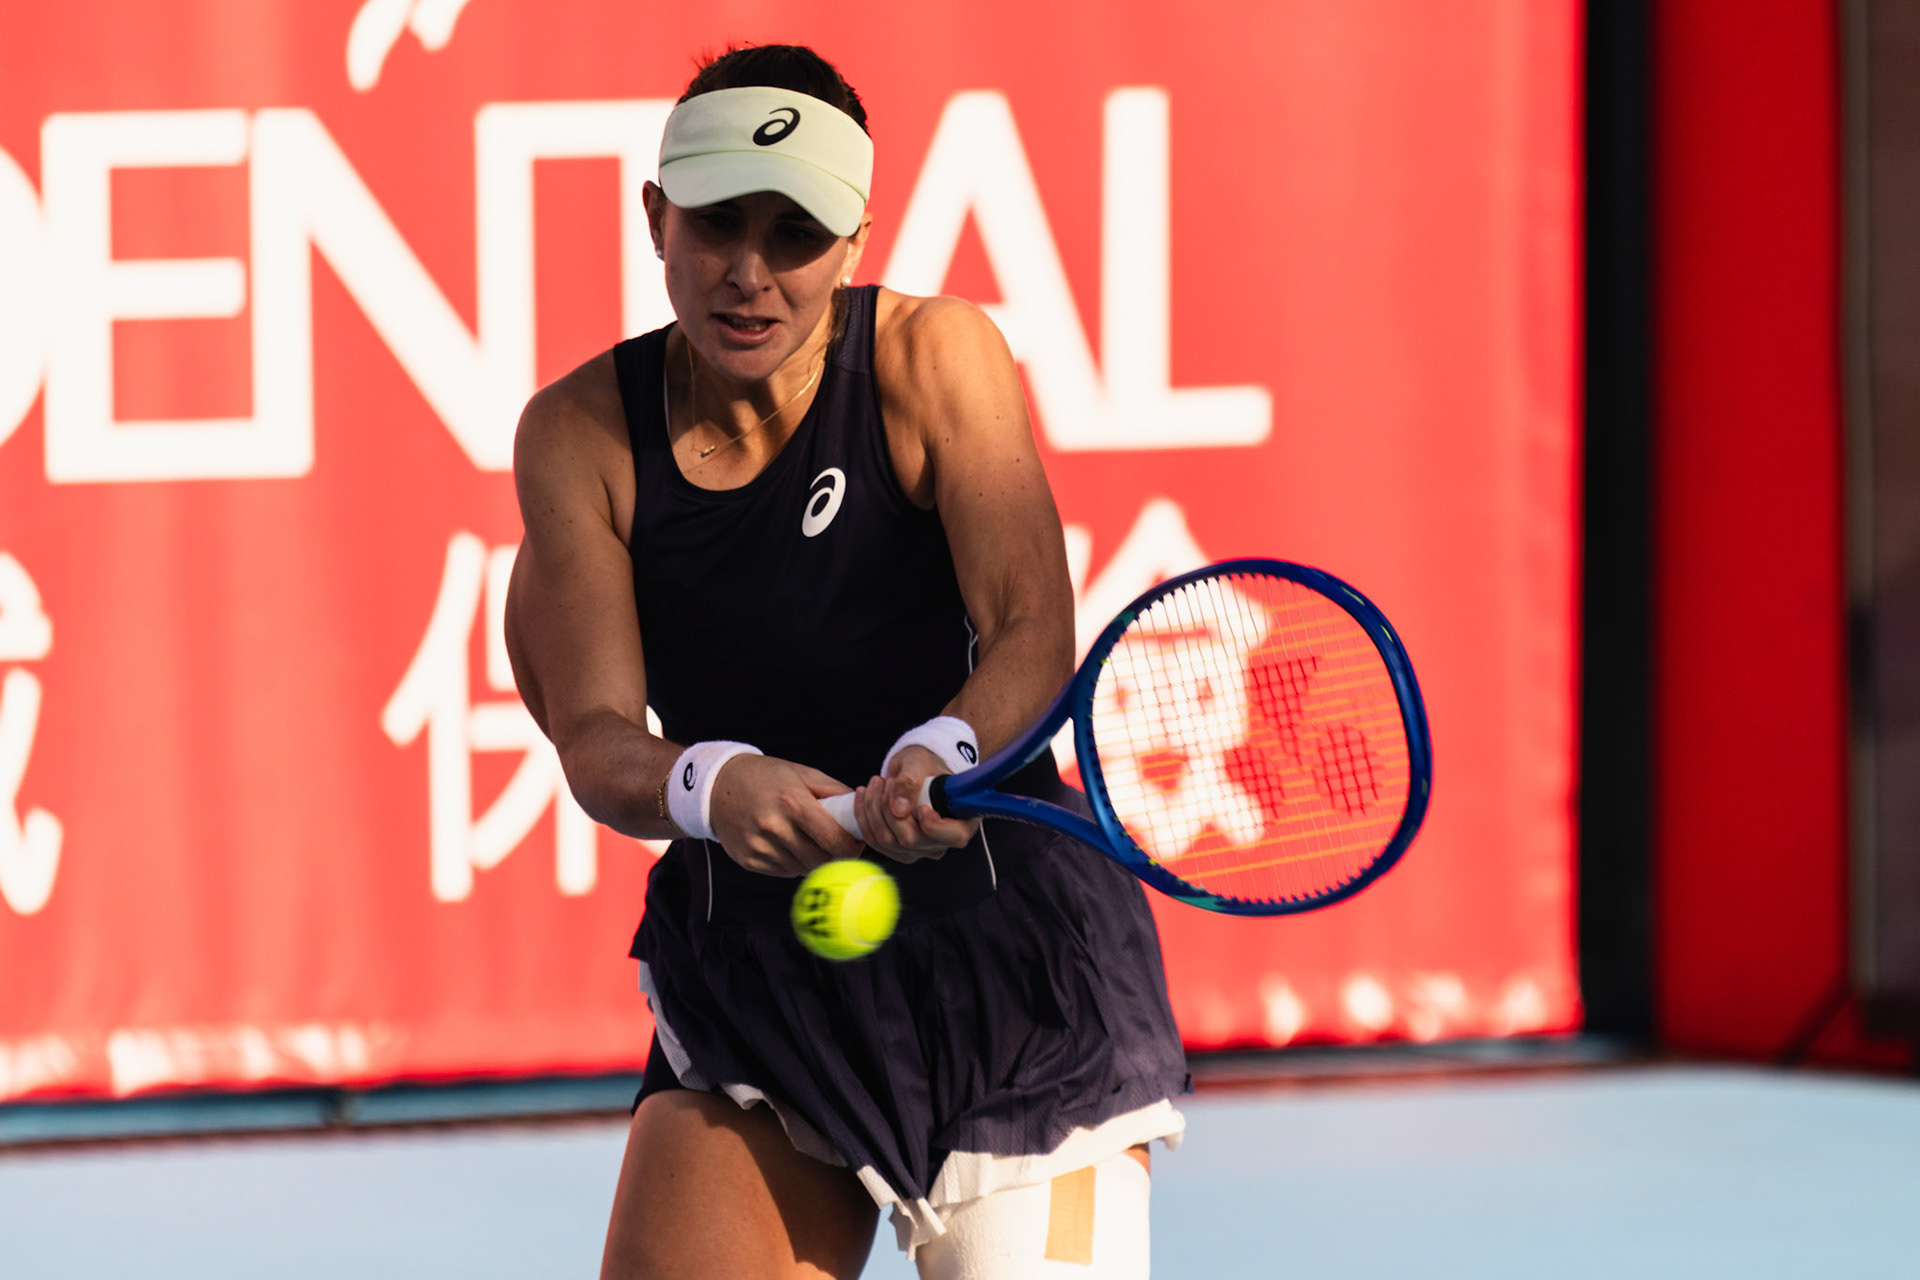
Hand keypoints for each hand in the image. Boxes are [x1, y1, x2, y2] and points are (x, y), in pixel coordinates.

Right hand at [708, 755, 864, 876]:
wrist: (716, 786)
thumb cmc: (767, 777)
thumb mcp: (803, 773)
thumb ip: (836, 792)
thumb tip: (862, 814)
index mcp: (793, 802)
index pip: (835, 841)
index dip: (853, 847)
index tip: (856, 843)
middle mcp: (774, 827)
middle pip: (822, 861)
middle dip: (836, 856)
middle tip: (838, 845)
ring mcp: (759, 846)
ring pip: (804, 869)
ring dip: (814, 859)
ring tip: (808, 839)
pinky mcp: (748, 860)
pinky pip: (785, 872)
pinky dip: (793, 862)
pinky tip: (786, 844)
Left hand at [853, 744, 979, 864]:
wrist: (913, 770)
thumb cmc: (925, 765)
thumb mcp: (919, 763)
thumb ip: (910, 782)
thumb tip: (898, 809)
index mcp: (961, 821)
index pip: (954, 836)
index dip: (934, 826)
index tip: (921, 806)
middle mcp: (941, 842)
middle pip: (910, 840)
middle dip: (889, 809)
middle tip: (884, 781)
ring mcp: (919, 849)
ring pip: (886, 841)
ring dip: (872, 810)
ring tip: (875, 783)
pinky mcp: (897, 850)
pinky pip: (874, 842)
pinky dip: (863, 818)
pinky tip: (864, 796)